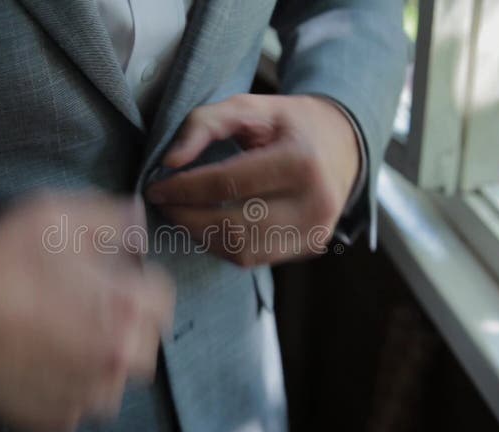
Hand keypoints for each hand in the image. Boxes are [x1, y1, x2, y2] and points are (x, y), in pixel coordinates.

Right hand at [0, 192, 174, 431]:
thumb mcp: (56, 218)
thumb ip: (111, 217)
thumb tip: (139, 220)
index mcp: (126, 308)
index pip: (163, 298)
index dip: (141, 282)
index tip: (118, 279)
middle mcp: (115, 358)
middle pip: (145, 343)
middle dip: (127, 324)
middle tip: (89, 308)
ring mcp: (86, 395)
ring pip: (114, 380)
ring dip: (100, 360)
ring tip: (63, 337)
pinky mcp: (55, 419)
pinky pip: (77, 406)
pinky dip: (67, 388)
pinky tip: (42, 363)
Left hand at [146, 94, 359, 265]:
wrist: (342, 144)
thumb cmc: (289, 124)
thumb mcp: (249, 107)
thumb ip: (204, 124)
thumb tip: (170, 162)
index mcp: (301, 161)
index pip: (227, 183)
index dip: (184, 189)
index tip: (156, 187)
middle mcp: (313, 203)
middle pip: (232, 225)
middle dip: (187, 218)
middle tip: (163, 205)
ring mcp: (314, 232)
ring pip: (241, 250)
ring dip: (202, 236)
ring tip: (182, 215)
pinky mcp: (308, 247)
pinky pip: (253, 258)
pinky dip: (222, 245)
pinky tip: (207, 226)